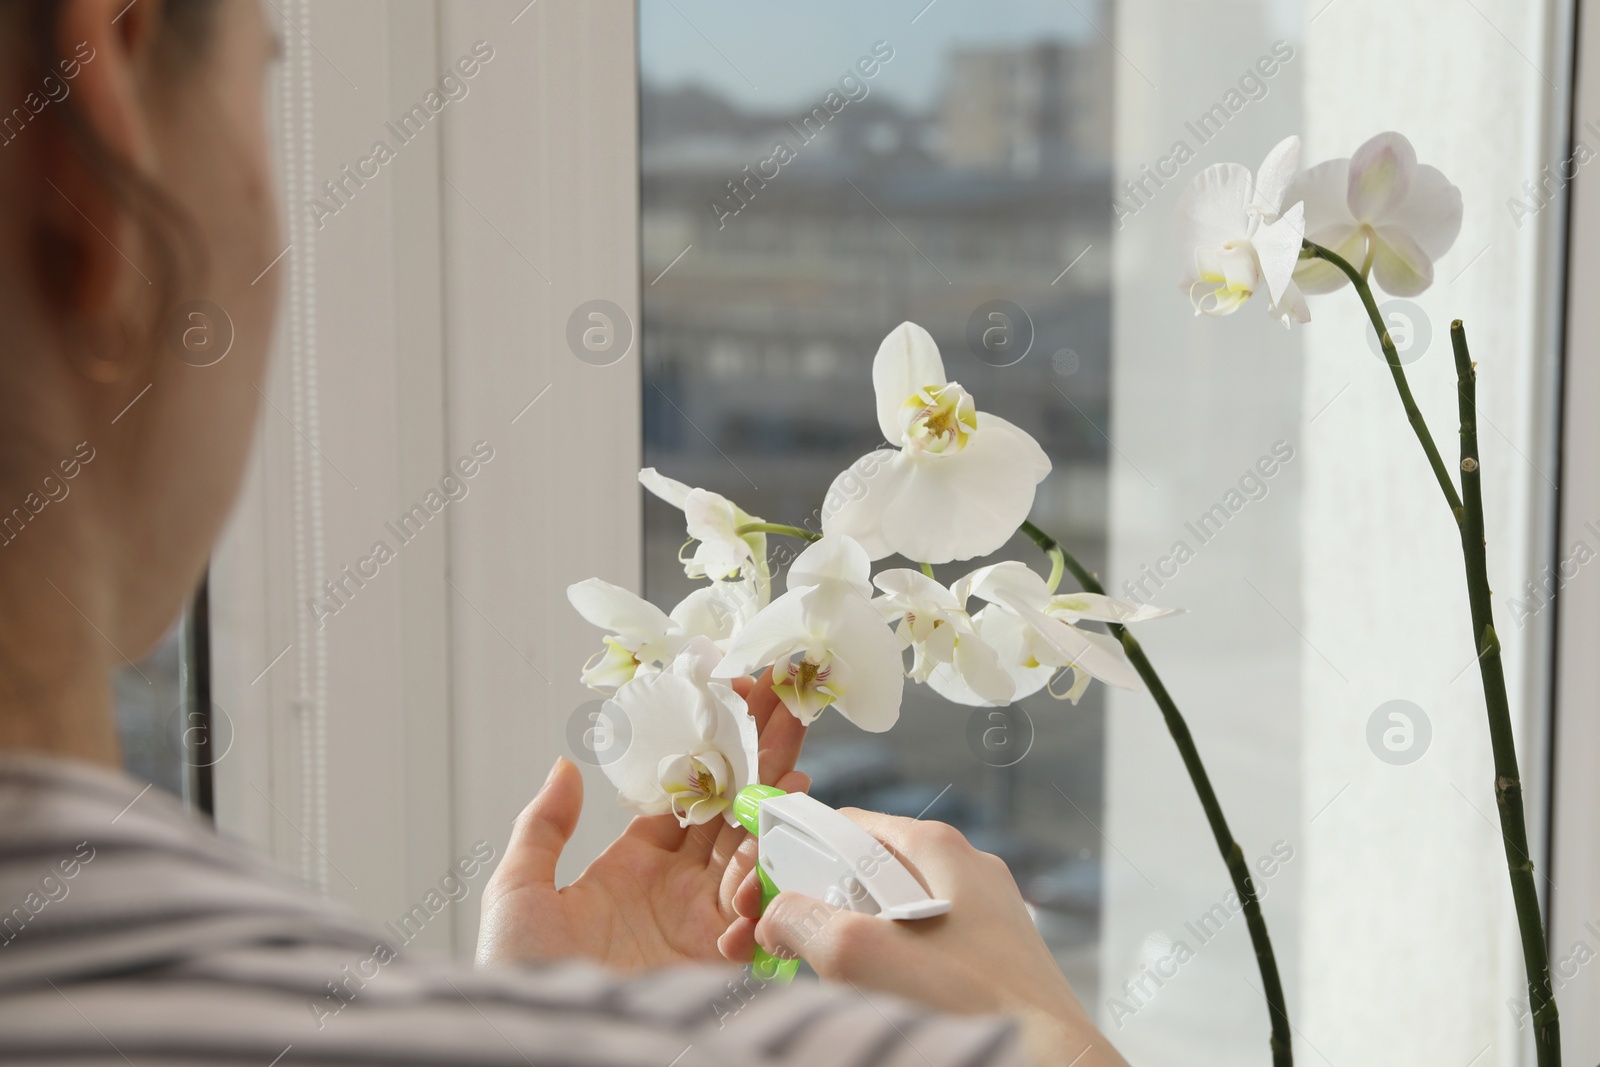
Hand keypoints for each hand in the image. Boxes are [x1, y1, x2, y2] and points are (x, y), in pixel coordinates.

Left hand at [475, 670, 805, 971]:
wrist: (544, 1044)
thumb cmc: (521, 972)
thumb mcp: (518, 890)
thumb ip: (544, 827)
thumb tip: (565, 765)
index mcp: (631, 867)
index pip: (684, 796)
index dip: (711, 750)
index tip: (733, 703)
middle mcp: (675, 889)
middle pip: (727, 809)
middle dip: (756, 757)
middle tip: (784, 702)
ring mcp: (702, 920)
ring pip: (750, 846)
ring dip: (774, 797)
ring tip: (796, 748)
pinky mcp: (721, 956)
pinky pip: (757, 902)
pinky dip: (773, 861)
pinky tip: (788, 816)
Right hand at [734, 810, 1128, 1066]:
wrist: (1048, 1061)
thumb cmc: (968, 1003)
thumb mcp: (860, 952)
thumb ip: (802, 920)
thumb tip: (775, 918)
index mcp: (934, 847)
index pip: (840, 827)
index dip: (786, 858)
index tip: (752, 895)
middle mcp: (959, 869)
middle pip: (856, 872)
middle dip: (800, 904)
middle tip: (756, 940)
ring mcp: (976, 915)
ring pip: (881, 913)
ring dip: (830, 938)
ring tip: (794, 971)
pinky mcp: (984, 958)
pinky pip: (910, 945)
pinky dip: (871, 961)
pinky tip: (851, 990)